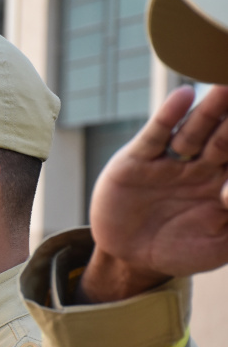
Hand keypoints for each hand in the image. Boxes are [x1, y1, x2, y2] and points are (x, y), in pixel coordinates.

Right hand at [81, 85, 227, 301]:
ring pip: (195, 131)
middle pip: (225, 137)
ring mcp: (170, 161)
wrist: (127, 258)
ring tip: (224, 88)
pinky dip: (168, 116)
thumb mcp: (220, 247)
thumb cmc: (180, 252)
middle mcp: (201, 166)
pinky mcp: (138, 160)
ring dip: (210, 110)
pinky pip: (155, 135)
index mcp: (225, 183)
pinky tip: (183, 96)